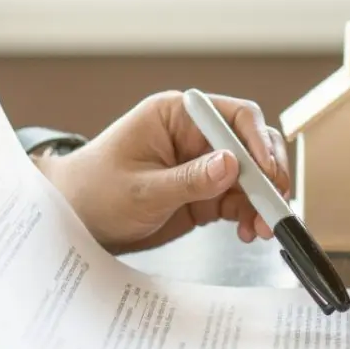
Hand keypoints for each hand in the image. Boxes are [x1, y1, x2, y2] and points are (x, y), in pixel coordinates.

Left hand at [41, 90, 290, 253]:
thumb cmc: (94, 194)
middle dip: (267, 175)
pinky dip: (250, 215)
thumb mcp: (141, 190)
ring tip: (263, 228)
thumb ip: (188, 179)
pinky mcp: (205, 194)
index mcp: (176, 116)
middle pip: (250, 145)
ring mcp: (202, 165)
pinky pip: (239, 200)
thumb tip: (231, 164)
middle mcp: (195, 136)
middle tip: (275, 204)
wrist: (74, 222)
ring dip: (263, 200)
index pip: (233, 117)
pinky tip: (249, 232)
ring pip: (251, 176)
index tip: (266, 173)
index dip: (256, 142)